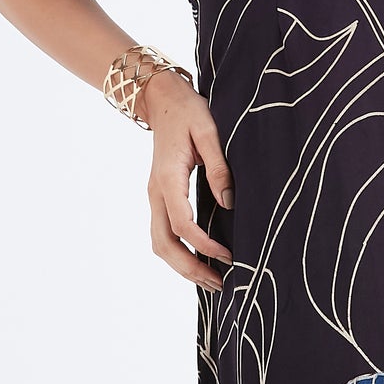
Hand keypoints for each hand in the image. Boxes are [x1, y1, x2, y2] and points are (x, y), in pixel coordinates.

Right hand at [142, 70, 233, 287]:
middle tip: (219, 284)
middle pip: (164, 244)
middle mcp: (156, 192)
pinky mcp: (160, 197)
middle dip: (189, 269)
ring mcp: (155, 196)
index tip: (228, 256)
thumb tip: (229, 202)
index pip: (182, 224)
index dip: (204, 245)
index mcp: (168, 179)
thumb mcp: (209, 131)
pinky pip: (163, 234)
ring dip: (182, 266)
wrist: (162, 99)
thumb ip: (219, 167)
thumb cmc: (188, 112)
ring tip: (212, 281)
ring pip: (160, 243)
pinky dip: (178, 253)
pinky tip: (199, 260)